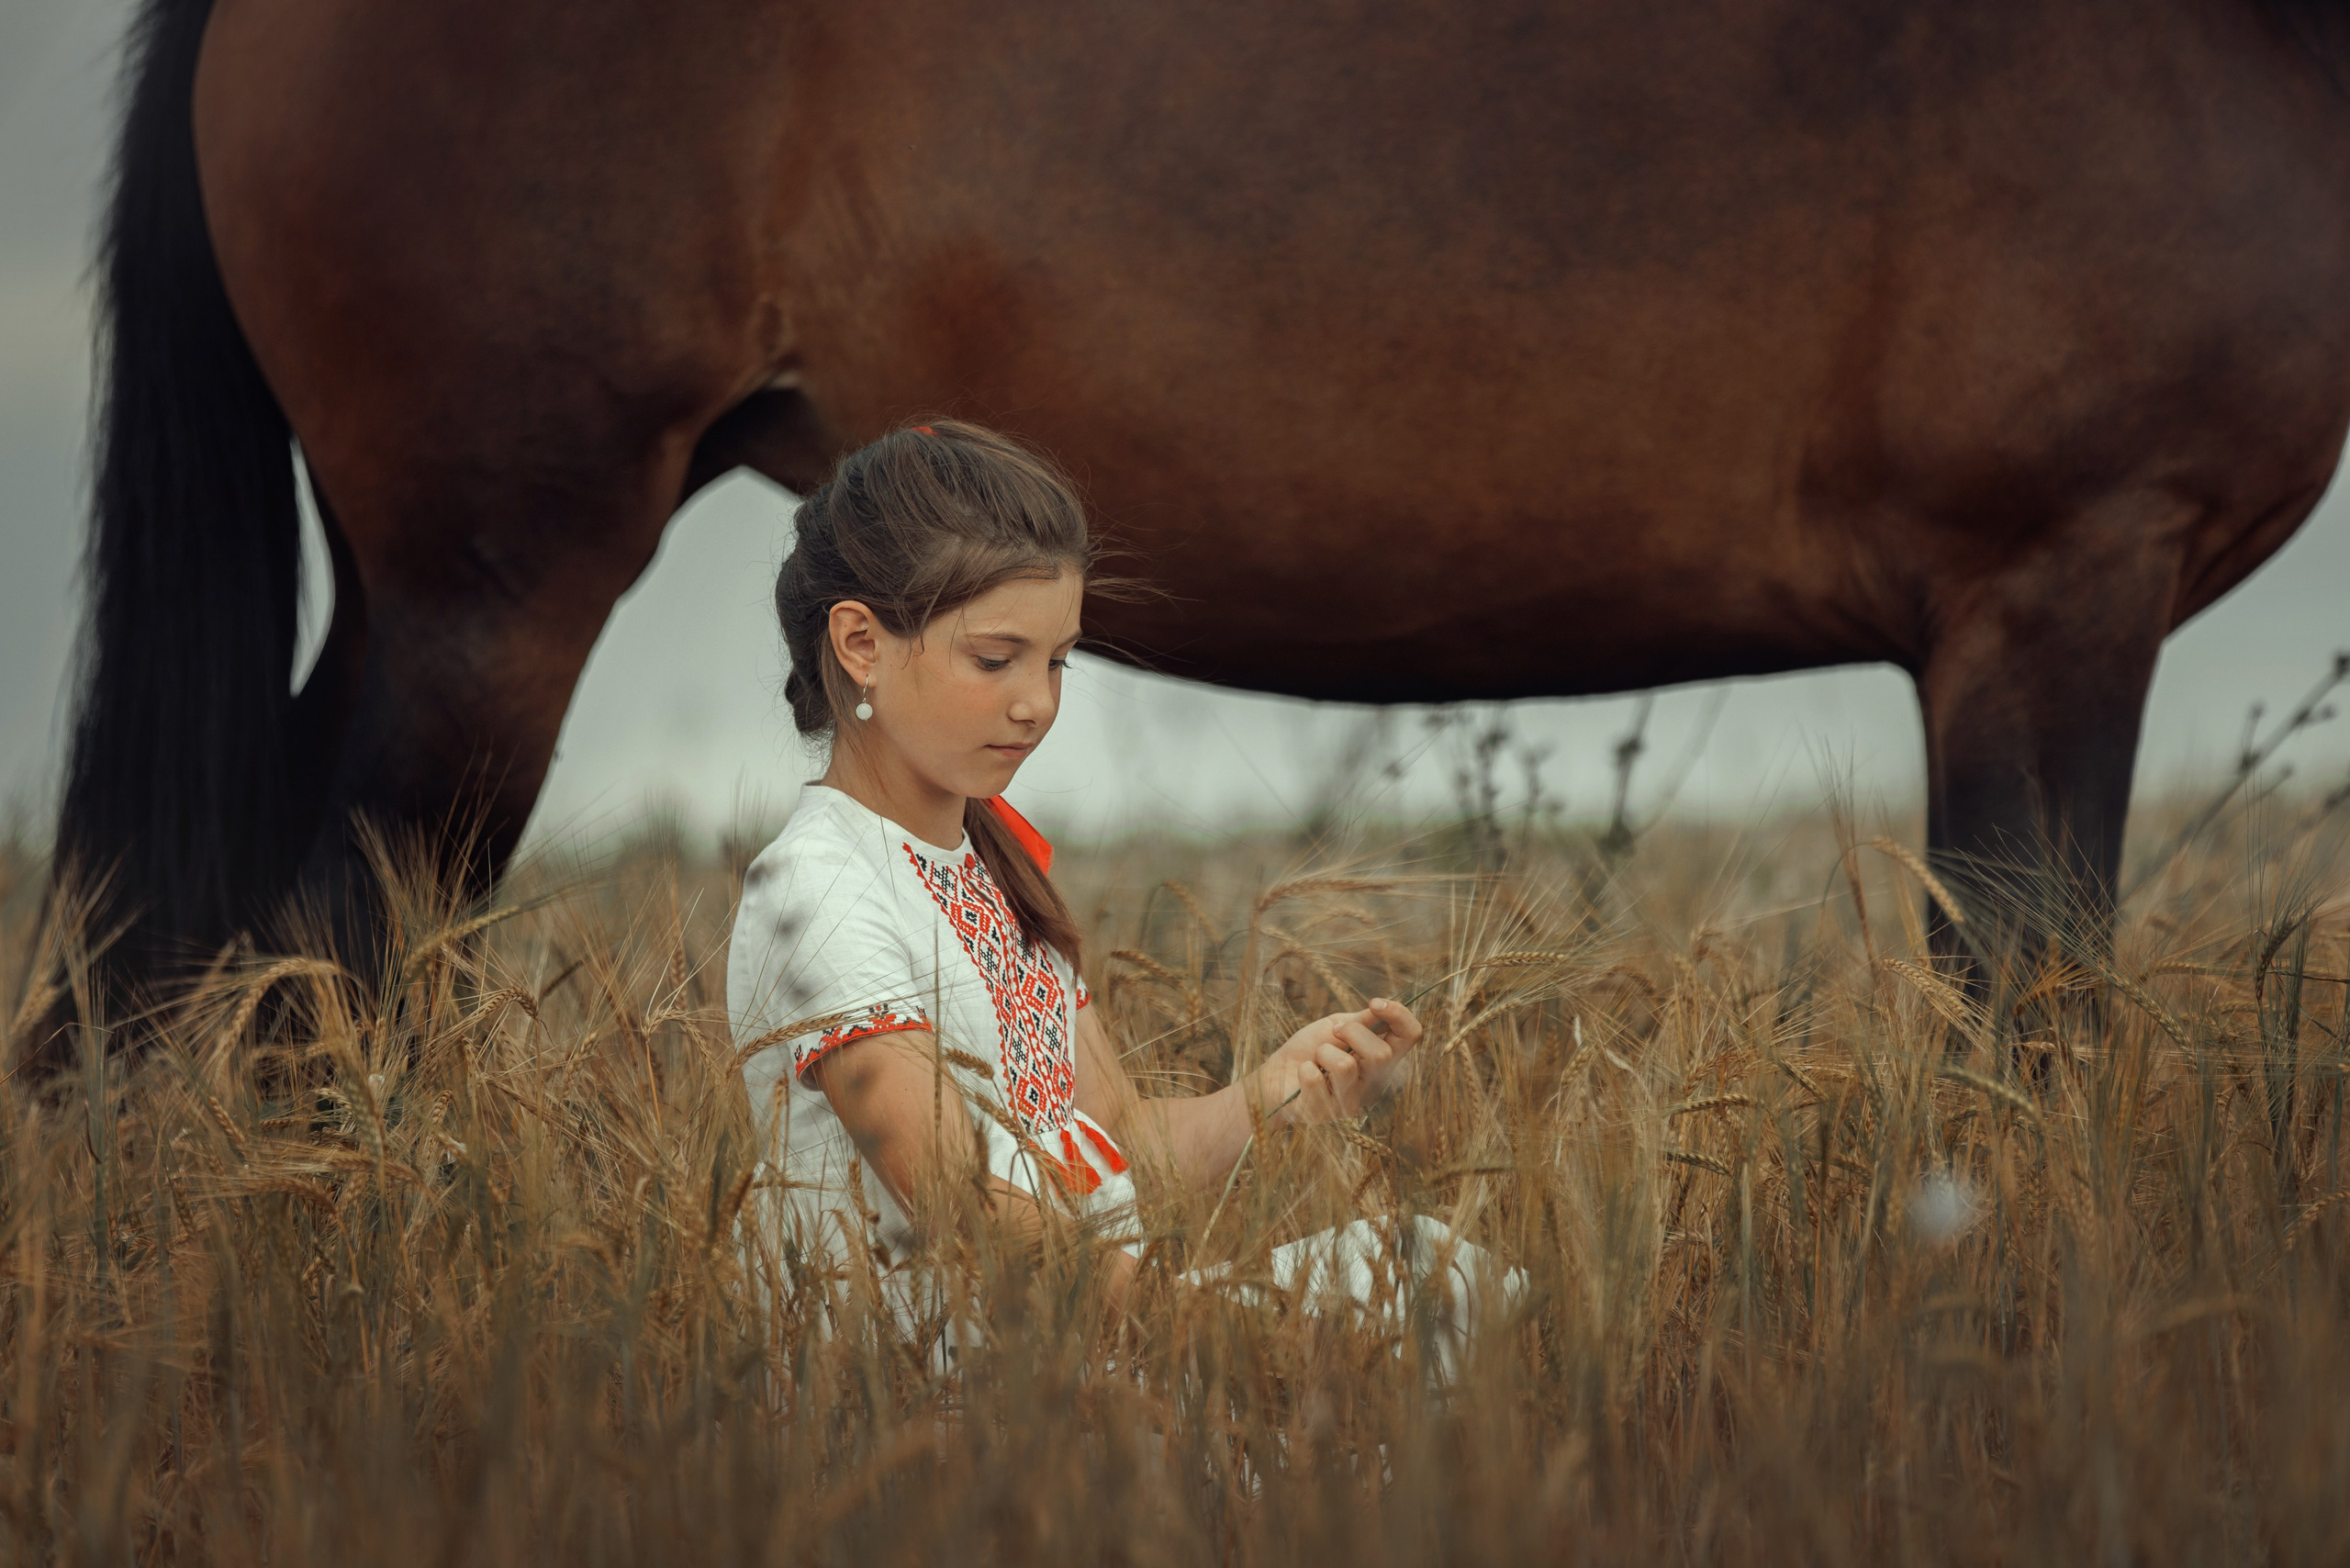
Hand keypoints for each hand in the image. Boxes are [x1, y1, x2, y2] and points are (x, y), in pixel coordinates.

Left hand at [1254, 997, 1421, 1126]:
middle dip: (1352, 1032)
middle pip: (1382, 1054)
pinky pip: (1316, 1079)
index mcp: (1381, 1061)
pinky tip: (1303, 1076)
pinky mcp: (1325, 1113)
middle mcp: (1373, 1084)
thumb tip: (1383, 1006)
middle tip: (1333, 1034)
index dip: (1399, 1015)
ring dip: (1323, 1052)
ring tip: (1316, 1059)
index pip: (1411, 1037)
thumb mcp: (1336, 1027)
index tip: (1374, 1003)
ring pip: (1346, 1066)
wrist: (1274, 1076)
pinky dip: (1304, 1068)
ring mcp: (1351, 1102)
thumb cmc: (1308, 1050)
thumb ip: (1362, 1021)